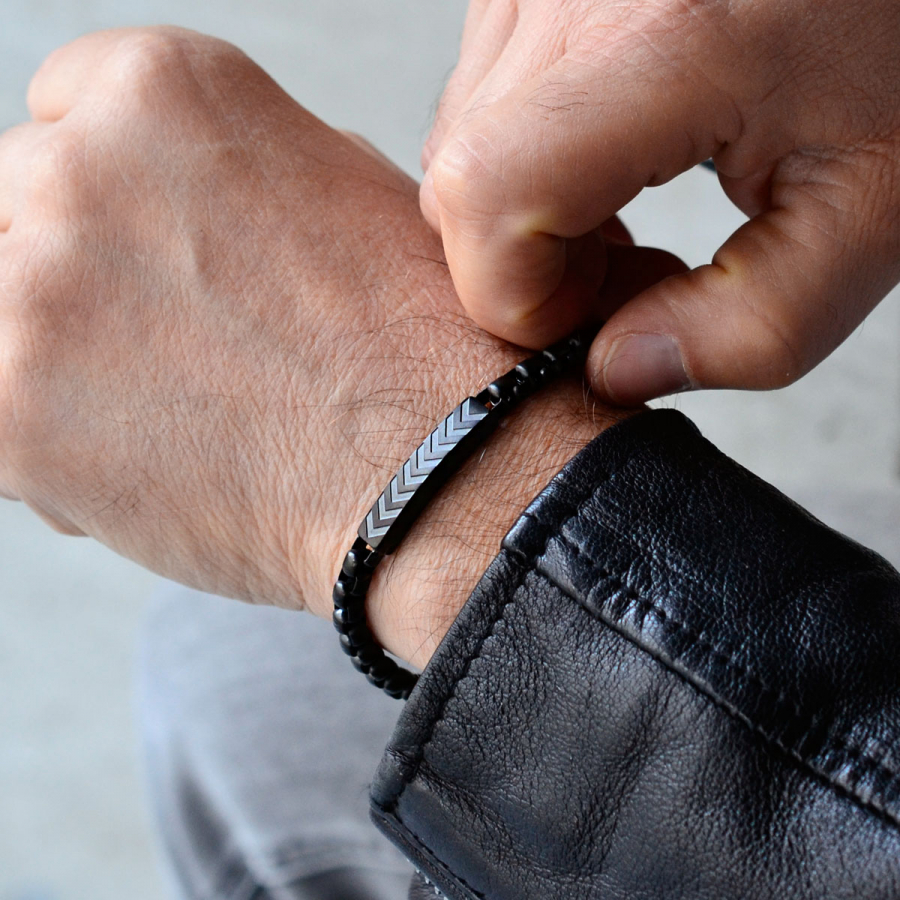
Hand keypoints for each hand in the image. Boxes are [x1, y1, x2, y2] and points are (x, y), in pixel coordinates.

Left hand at [0, 27, 622, 665]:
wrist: (444, 469)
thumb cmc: (414, 352)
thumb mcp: (336, 196)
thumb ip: (228, 177)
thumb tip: (176, 210)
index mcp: (165, 89)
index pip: (62, 118)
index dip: (110, 207)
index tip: (146, 263)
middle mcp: (84, 163)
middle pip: (16, 211)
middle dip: (77, 281)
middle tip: (162, 353)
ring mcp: (35, 279)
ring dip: (51, 363)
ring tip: (157, 417)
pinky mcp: (7, 400)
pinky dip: (36, 448)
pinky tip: (130, 468)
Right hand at [422, 0, 899, 403]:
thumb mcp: (868, 218)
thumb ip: (749, 330)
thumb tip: (617, 370)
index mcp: (665, 42)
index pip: (487, 201)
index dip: (523, 297)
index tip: (600, 312)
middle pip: (460, 188)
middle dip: (527, 267)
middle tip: (629, 270)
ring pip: (459, 151)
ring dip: (526, 215)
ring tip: (627, 207)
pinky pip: (481, 104)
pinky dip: (529, 160)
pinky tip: (609, 157)